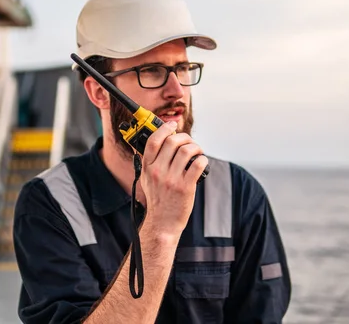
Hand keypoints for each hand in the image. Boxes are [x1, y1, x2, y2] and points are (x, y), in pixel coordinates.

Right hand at [140, 121, 208, 237]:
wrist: (163, 222)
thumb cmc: (157, 201)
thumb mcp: (145, 179)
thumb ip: (149, 162)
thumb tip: (157, 142)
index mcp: (147, 167)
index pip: (153, 140)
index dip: (164, 128)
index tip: (172, 125)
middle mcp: (158, 171)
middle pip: (172, 141)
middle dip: (184, 137)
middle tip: (189, 142)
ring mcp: (172, 179)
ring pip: (186, 150)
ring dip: (195, 147)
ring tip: (197, 152)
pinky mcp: (186, 187)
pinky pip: (197, 164)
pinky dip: (202, 159)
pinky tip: (201, 162)